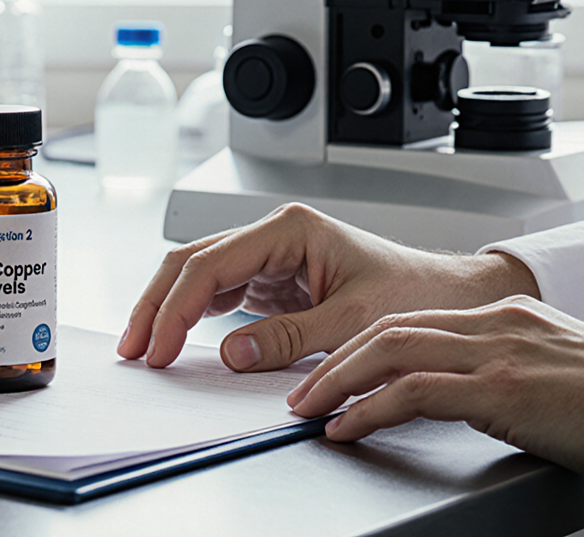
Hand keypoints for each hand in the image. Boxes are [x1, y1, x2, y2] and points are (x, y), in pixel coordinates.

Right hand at [117, 203, 539, 370]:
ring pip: (198, 275)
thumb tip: (231, 354)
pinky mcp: (272, 280)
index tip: (159, 346)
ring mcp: (269, 256)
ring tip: (145, 347)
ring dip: (169, 309)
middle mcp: (274, 235)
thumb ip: (290, 338)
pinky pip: (219, 294)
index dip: (177, 306)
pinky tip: (177, 338)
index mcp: (290, 229)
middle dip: (157, 303)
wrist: (449, 297)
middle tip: (134, 347)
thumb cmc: (415, 293)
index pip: (211, 264)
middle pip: (191, 262)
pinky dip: (193, 316)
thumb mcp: (354, 320)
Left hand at [288, 296, 583, 486]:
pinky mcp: (503, 390)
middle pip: (390, 328)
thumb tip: (465, 392)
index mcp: (506, 316)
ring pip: (391, 352)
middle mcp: (496, 323)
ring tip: (309, 408)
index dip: (364, 345)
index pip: (414, 321)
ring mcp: (498, 353)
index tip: (334, 369)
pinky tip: (347, 427)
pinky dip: (369, 409)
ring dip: (338, 381)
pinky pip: (414, 393)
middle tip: (303, 389)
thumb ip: (505, 369)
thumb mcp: (554, 370)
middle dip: (337, 359)